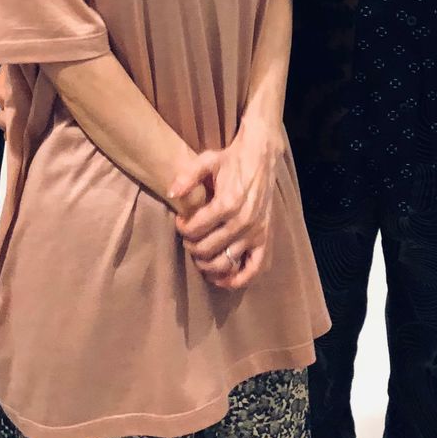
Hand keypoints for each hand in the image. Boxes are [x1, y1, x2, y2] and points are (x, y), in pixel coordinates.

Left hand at [171, 118, 282, 289]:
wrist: (261, 157)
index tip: (180, 222)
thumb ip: (188, 175)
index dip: (183, 228)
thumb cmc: (231, 159)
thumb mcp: (207, 160)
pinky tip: (222, 280)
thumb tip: (171, 194)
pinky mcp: (265, 238)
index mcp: (227, 202)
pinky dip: (238, 280)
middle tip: (188, 238)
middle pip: (207, 249)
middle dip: (191, 246)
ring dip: (207, 265)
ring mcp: (255, 232)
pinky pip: (255, 268)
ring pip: (226, 263)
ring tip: (199, 256)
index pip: (196, 229)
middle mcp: (242, 221)